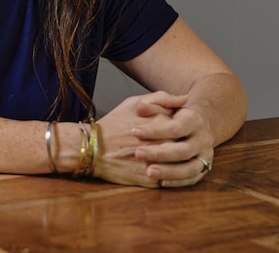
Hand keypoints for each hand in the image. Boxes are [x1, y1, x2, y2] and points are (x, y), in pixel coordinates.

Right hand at [93, 91, 212, 187]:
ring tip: (168, 159)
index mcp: (162, 122)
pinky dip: (171, 177)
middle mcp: (164, 142)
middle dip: (181, 146)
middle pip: (185, 145)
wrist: (93, 147)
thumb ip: (162, 98)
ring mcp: (158, 162)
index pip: (185, 125)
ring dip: (178, 163)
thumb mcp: (135, 102)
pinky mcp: (151, 179)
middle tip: (170, 145)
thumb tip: (185, 99)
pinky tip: (163, 170)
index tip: (173, 130)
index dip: (180, 128)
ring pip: (180, 165)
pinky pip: (170, 181)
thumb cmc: (114, 123)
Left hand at [132, 102, 215, 187]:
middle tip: (137, 153)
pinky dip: (177, 182)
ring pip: (190, 168)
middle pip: (183, 150)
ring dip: (169, 172)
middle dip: (159, 153)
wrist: (193, 126)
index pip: (176, 127)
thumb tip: (139, 107)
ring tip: (148, 172)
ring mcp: (204, 156)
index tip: (135, 131)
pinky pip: (192, 179)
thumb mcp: (163, 105)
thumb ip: (152, 104)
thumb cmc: (172, 114)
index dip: (156, 130)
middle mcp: (202, 139)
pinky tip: (160, 182)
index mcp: (194, 120)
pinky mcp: (202, 169)